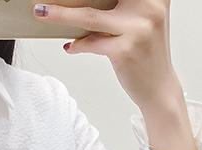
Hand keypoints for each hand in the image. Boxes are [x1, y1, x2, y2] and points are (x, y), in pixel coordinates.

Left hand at [33, 0, 176, 111]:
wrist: (159, 88)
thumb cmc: (145, 53)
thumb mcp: (140, 21)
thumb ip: (121, 6)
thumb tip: (80, 2)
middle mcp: (150, 7)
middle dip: (71, 1)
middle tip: (46, 2)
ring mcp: (138, 28)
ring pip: (90, 17)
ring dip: (61, 15)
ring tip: (43, 12)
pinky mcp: (126, 50)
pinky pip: (92, 43)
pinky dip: (79, 45)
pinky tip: (71, 48)